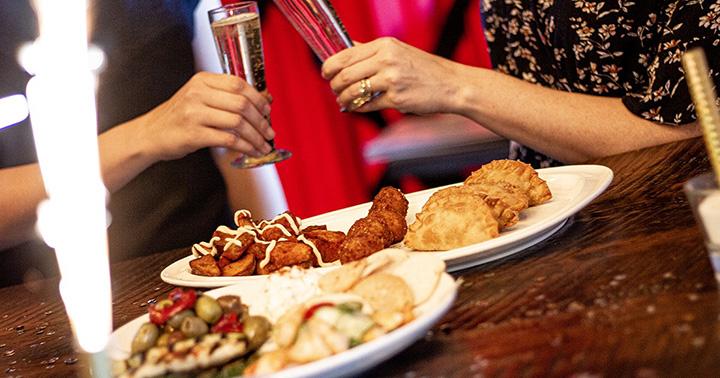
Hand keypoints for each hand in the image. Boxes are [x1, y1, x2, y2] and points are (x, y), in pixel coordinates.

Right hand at [137, 72, 274, 160]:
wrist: (151, 134)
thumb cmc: (181, 117)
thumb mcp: (200, 98)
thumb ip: (227, 97)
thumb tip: (266, 99)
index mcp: (203, 80)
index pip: (238, 84)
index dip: (258, 98)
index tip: (268, 111)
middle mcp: (198, 93)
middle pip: (241, 104)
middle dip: (261, 121)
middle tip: (270, 133)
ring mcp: (194, 114)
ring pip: (237, 123)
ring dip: (256, 137)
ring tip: (263, 146)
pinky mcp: (193, 134)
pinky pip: (228, 140)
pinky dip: (245, 147)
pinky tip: (251, 152)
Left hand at [321, 37, 462, 113]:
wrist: (451, 85)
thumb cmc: (424, 69)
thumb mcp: (398, 51)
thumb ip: (371, 51)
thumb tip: (347, 48)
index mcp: (385, 45)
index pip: (346, 54)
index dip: (330, 66)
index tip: (326, 73)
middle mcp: (387, 59)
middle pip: (345, 74)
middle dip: (335, 85)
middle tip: (335, 90)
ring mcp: (391, 79)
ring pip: (353, 91)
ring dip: (344, 99)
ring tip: (344, 101)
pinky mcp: (396, 99)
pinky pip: (368, 105)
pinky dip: (358, 108)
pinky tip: (357, 107)